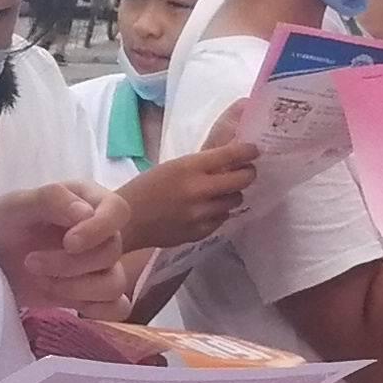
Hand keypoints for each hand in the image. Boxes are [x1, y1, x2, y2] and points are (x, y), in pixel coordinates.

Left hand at [0, 178, 122, 313]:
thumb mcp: (17, 204)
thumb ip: (52, 200)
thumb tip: (87, 214)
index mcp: (87, 200)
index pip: (118, 211)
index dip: (99, 229)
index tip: (69, 242)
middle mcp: (98, 232)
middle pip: (113, 251)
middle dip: (70, 263)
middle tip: (30, 262)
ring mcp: (96, 266)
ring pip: (115, 283)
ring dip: (77, 288)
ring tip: (41, 281)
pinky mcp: (89, 295)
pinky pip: (116, 308)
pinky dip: (98, 311)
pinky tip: (67, 304)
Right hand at [105, 137, 259, 254]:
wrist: (128, 221)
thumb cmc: (147, 188)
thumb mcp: (172, 166)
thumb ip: (201, 164)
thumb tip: (231, 157)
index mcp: (188, 167)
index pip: (230, 155)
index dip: (247, 151)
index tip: (254, 150)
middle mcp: (198, 190)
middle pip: (242, 180)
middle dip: (248, 173)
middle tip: (246, 172)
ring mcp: (201, 214)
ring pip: (235, 200)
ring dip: (232, 194)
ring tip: (221, 192)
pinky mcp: (200, 232)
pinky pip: (222, 219)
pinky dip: (219, 212)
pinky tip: (207, 209)